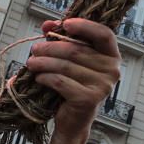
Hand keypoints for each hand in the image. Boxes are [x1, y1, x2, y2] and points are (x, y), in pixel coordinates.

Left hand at [25, 18, 120, 134]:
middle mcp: (112, 70)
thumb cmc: (73, 84)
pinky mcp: (89, 99)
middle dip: (50, 48)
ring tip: (31, 63)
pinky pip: (61, 82)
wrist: (74, 120)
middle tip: (34, 49)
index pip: (104, 34)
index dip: (85, 26)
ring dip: (44, 62)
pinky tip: (38, 77)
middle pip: (77, 50)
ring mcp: (103, 86)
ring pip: (66, 66)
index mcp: (111, 56)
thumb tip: (47, 24)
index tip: (65, 24)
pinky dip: (46, 77)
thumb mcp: (69, 59)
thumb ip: (61, 38)